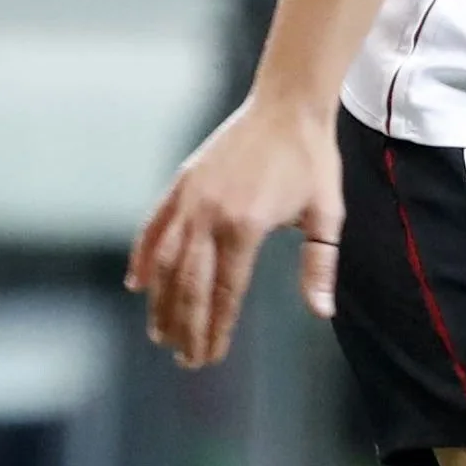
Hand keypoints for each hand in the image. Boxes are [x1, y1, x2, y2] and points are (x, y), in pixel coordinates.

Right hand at [127, 97, 339, 369]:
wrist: (288, 106)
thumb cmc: (312, 160)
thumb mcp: (327, 215)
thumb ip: (320, 265)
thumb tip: (322, 312)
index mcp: (245, 226)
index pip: (224, 291)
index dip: (215, 327)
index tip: (209, 356)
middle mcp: (209, 214)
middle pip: (189, 283)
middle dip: (185, 325)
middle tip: (185, 358)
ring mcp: (191, 198)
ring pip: (166, 260)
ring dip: (161, 300)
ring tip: (160, 333)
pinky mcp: (182, 183)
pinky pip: (155, 225)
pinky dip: (143, 255)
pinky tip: (138, 283)